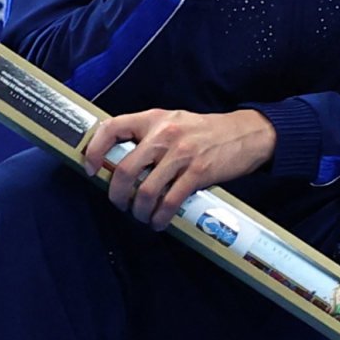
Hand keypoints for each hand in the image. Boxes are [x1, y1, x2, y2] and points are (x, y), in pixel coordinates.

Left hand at [79, 105, 277, 228]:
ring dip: (139, 211)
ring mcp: (183, 153)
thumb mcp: (175, 122)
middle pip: (125, 170)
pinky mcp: (199, 172)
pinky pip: (170, 201)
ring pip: (146, 191)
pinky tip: (159, 221)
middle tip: (120, 203)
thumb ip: (149, 136)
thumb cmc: (207, 131)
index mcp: (155, 118)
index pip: (112, 128)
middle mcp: (165, 134)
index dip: (94, 150)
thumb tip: (119, 163)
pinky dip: (160, 217)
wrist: (248, 134)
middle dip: (117, 195)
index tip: (90, 169)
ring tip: (142, 216)